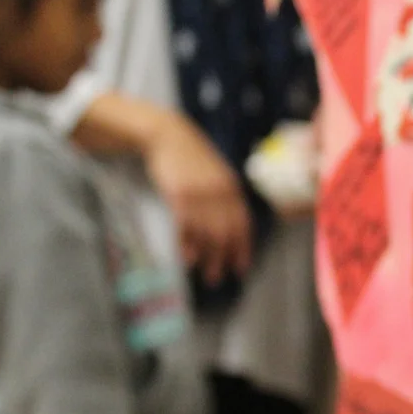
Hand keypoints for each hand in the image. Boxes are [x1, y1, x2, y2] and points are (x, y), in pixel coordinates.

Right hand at [146, 115, 252, 283]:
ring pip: (207, 232)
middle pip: (226, 233)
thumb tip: (231, 226)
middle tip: (218, 278)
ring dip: (208, 257)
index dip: (243, 249)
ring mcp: (200, 193)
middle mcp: (220, 192)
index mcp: (232, 188)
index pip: (243, 225)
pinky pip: (186, 225)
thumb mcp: (217, 174)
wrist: (169, 136)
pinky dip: (188, 244)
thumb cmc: (192, 158)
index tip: (241, 268)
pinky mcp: (179, 194)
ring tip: (205, 274)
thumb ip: (225, 197)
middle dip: (224, 259)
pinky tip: (188, 258)